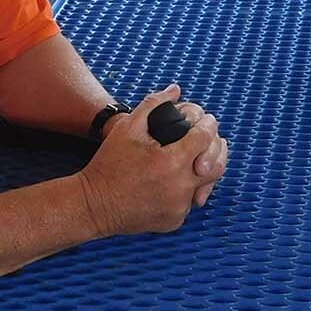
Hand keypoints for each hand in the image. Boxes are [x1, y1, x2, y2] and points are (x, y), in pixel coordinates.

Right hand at [98, 96, 228, 208]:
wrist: (93, 204)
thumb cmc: (108, 164)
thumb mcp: (127, 128)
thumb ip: (154, 104)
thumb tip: (175, 90)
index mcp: (171, 161)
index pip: (205, 138)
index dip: (209, 124)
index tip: (207, 120)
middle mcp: (180, 187)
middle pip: (216, 165)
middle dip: (217, 148)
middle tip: (210, 139)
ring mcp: (178, 207)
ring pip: (205, 185)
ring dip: (205, 170)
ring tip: (198, 157)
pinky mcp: (174, 220)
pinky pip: (189, 201)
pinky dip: (187, 189)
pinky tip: (179, 179)